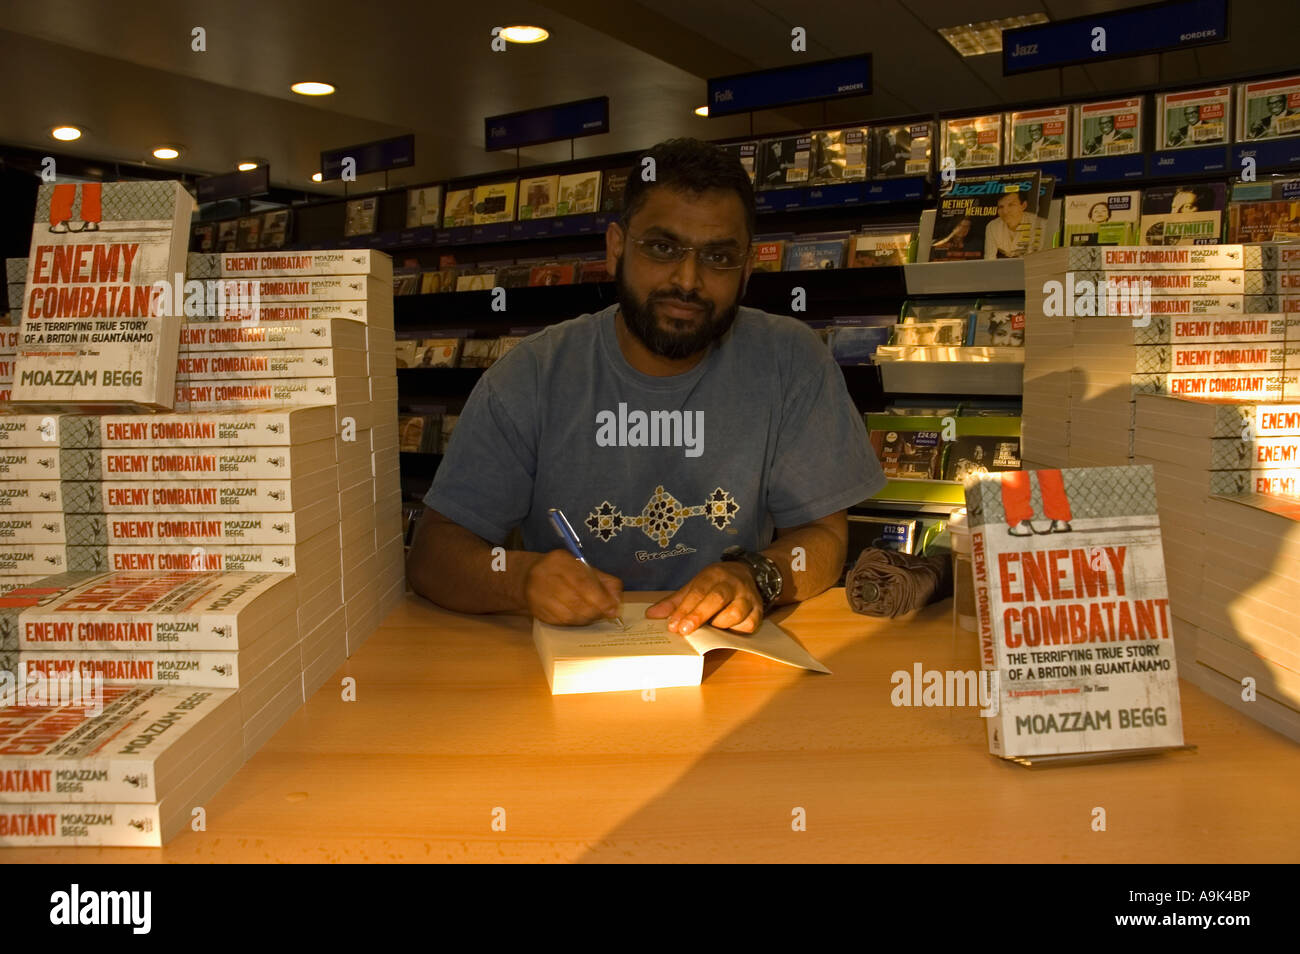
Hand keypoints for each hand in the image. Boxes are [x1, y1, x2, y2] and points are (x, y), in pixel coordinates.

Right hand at [523, 550, 622, 625]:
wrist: (528, 577)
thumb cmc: (563, 572)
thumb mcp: (585, 568)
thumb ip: (604, 581)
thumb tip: (617, 602)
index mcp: (560, 560)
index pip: (582, 582)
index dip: (600, 598)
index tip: (612, 609)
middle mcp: (545, 575)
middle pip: (575, 600)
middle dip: (595, 611)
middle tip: (604, 614)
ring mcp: (537, 594)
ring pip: (568, 614)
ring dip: (586, 618)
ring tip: (593, 615)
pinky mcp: (536, 610)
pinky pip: (560, 622)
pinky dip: (574, 622)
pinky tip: (579, 618)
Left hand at [645, 562, 761, 634]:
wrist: (748, 574)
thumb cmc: (716, 584)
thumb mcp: (694, 586)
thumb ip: (674, 602)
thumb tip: (651, 615)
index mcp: (714, 575)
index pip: (697, 592)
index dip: (684, 609)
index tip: (673, 625)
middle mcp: (732, 584)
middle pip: (716, 599)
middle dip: (699, 616)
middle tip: (684, 631)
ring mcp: (748, 597)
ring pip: (735, 613)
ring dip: (719, 624)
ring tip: (710, 628)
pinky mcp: (759, 611)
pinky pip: (749, 624)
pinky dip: (736, 630)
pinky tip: (727, 630)